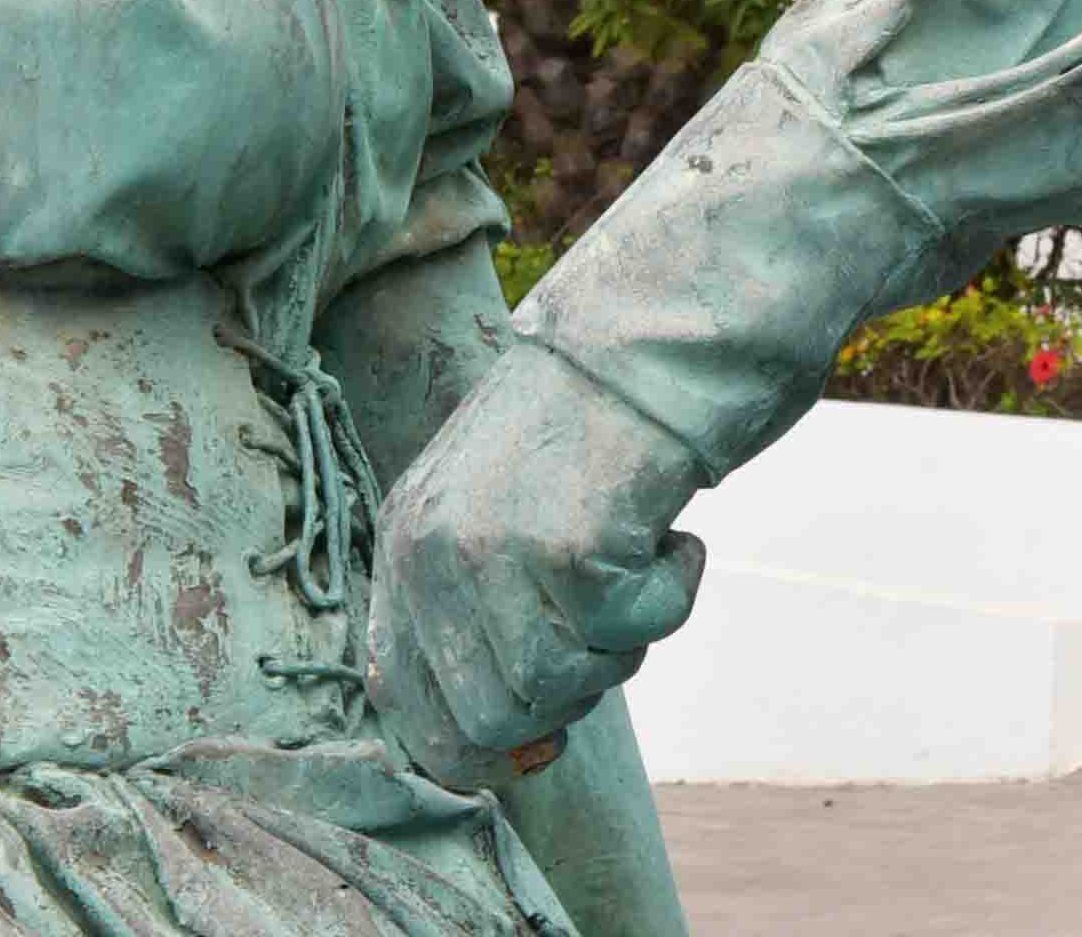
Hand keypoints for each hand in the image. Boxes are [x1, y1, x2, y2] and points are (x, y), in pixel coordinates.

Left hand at [368, 336, 708, 792]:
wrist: (657, 331)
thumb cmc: (592, 420)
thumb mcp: (493, 505)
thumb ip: (476, 608)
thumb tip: (509, 750)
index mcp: (405, 541)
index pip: (404, 703)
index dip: (476, 743)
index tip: (542, 733)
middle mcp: (436, 552)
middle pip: (489, 717)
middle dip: (567, 695)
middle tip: (614, 620)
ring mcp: (499, 551)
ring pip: (561, 686)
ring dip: (624, 642)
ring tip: (645, 561)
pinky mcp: (574, 547)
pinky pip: (632, 630)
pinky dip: (673, 593)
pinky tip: (677, 534)